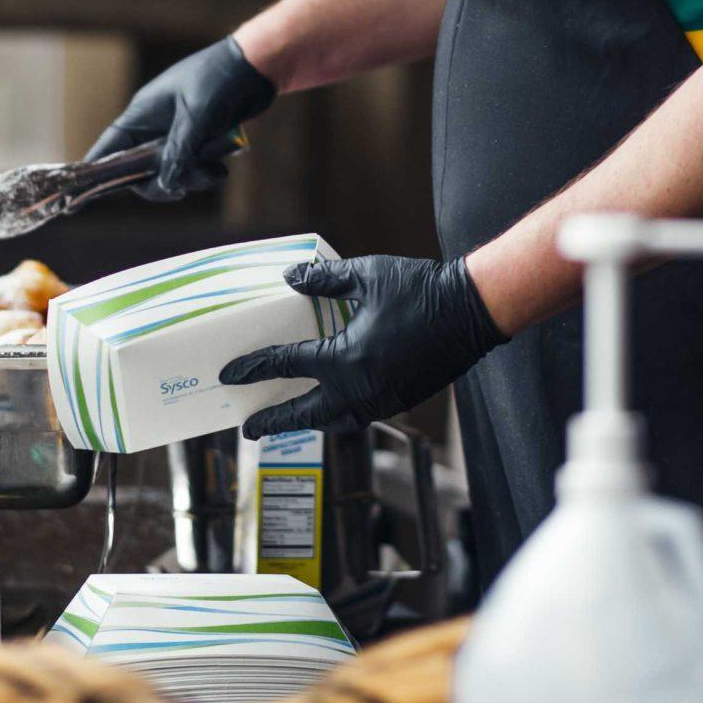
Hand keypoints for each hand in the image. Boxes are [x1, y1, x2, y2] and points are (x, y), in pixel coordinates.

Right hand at [89, 36, 275, 200]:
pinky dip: (205, 172)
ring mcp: (177, 132)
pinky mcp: (199, 138)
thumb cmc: (221, 80)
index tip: (84, 195)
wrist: (258, 66)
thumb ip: (179, 151)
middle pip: (140, 169)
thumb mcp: (197, 117)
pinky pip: (193, 167)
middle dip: (160, 182)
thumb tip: (167, 184)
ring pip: (170, 171)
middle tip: (179, 188)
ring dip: (190, 179)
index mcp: (143, 112)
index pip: (110, 146)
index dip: (98, 171)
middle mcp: (155, 124)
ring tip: (212, 171)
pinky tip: (221, 166)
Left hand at [220, 254, 504, 437]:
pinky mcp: (400, 400)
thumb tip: (289, 277)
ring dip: (307, 421)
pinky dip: (337, 414)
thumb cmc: (420, 289)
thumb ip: (324, 279)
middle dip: (273, 421)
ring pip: (334, 420)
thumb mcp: (367, 275)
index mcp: (346, 356)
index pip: (286, 365)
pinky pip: (359, 415)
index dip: (254, 368)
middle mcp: (360, 387)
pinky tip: (331, 405)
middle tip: (247, 427)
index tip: (230, 374)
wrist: (472, 312)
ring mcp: (382, 398)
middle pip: (305, 413)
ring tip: (287, 419)